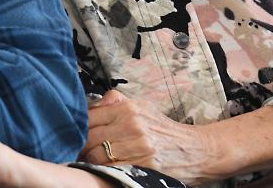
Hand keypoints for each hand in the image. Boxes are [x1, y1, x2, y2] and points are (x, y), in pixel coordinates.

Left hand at [81, 90, 223, 184]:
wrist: (196, 150)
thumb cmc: (165, 130)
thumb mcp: (143, 107)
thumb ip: (116, 102)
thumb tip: (93, 103)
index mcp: (129, 109)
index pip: (89, 117)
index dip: (79, 129)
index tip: (76, 136)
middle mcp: (132, 125)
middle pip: (90, 138)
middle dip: (83, 147)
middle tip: (81, 152)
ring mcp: (138, 147)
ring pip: (97, 155)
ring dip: (91, 160)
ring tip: (92, 161)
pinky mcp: (144, 165)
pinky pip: (112, 169)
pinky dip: (104, 170)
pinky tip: (105, 169)